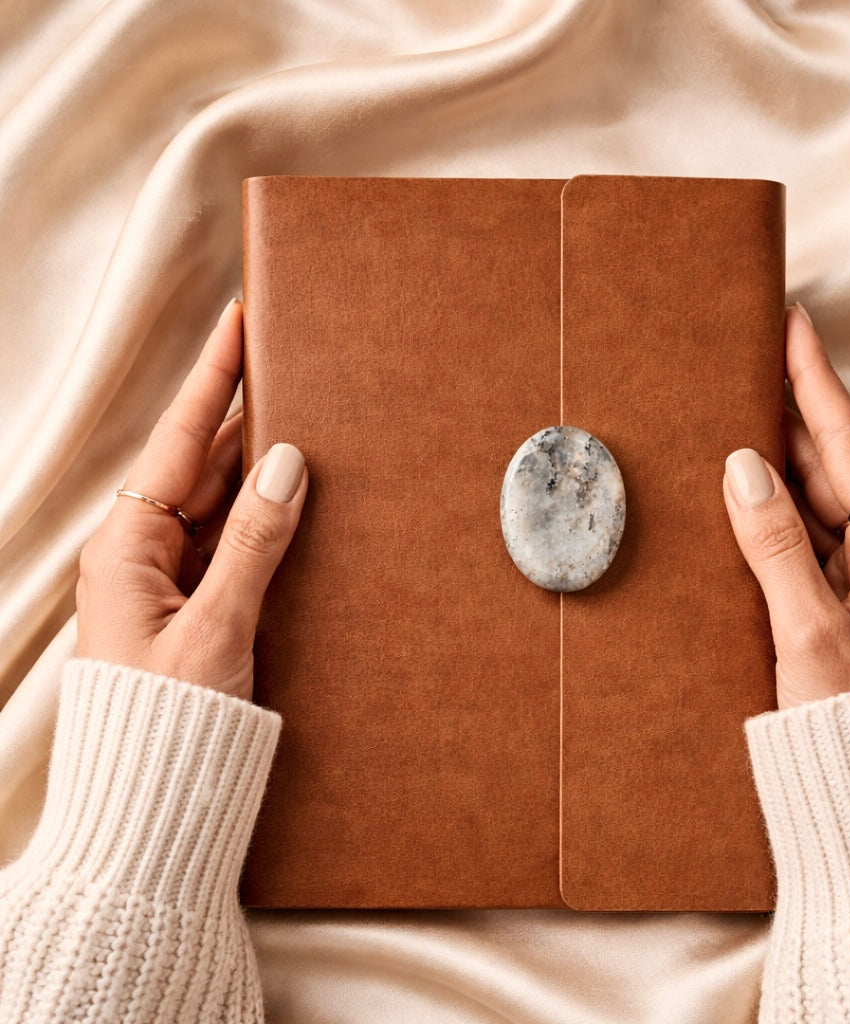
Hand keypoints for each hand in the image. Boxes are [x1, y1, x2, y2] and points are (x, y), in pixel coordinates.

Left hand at [75, 299, 308, 701]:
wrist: (147, 805)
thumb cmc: (167, 723)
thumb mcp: (216, 628)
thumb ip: (255, 542)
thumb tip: (288, 464)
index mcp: (128, 546)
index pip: (180, 442)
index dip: (213, 379)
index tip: (236, 322)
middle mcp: (143, 552)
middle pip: (201, 463)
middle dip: (243, 413)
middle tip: (288, 363)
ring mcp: (168, 578)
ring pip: (219, 501)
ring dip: (258, 463)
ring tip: (302, 416)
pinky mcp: (193, 604)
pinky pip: (231, 540)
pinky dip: (262, 514)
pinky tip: (295, 494)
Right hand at [722, 303, 849, 710]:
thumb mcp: (808, 634)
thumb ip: (774, 546)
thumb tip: (743, 469)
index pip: (847, 449)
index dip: (816, 385)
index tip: (796, 327)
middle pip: (831, 469)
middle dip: (791, 415)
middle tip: (751, 363)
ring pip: (814, 506)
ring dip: (776, 466)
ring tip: (736, 417)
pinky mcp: (839, 610)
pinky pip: (802, 545)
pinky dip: (772, 520)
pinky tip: (740, 501)